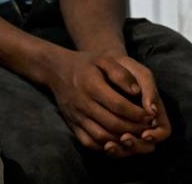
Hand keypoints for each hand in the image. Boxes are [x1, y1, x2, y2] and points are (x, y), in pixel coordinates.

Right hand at [46, 50, 161, 155]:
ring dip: (123, 141)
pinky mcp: (72, 125)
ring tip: (136, 136)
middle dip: (135, 129)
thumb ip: (121, 73)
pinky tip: (118, 141)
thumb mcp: (103, 60)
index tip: (150, 116)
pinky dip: (106, 147)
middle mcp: (81, 103)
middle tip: (148, 129)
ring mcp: (75, 116)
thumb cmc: (86, 64)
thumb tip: (137, 91)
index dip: (138, 114)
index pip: (119, 105)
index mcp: (90, 85)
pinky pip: (89, 143)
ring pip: (102, 137)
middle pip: (113, 124)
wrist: (56, 70)